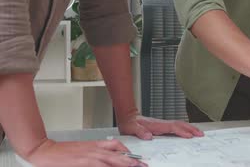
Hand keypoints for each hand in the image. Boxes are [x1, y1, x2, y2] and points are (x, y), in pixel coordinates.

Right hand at [25, 138, 146, 166]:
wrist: (46, 151)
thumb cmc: (63, 153)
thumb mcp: (83, 150)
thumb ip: (96, 152)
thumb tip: (108, 158)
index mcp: (96, 145)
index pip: (117, 146)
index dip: (128, 152)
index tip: (137, 158)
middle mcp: (95, 149)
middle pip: (118, 154)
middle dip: (132, 160)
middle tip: (142, 165)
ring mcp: (90, 155)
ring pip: (112, 160)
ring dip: (124, 164)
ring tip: (134, 166)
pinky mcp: (83, 162)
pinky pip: (99, 165)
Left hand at [118, 114, 203, 139]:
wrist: (128, 117)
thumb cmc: (130, 124)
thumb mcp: (132, 128)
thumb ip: (140, 132)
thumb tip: (149, 136)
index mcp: (156, 125)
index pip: (173, 128)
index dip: (182, 132)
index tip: (189, 136)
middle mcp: (162, 123)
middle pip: (180, 125)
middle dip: (191, 129)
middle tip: (201, 134)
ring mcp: (163, 124)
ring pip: (180, 125)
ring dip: (190, 128)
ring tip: (198, 133)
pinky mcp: (163, 126)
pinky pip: (177, 126)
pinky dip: (185, 128)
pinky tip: (187, 132)